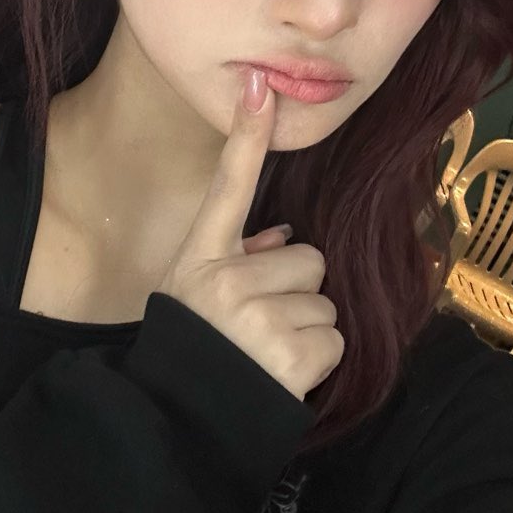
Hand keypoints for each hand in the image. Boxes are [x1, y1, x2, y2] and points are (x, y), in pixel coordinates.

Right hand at [156, 70, 343, 400]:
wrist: (179, 425)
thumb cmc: (190, 353)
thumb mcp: (194, 298)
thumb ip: (238, 260)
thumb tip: (281, 238)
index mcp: (202, 258)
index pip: (228, 185)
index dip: (245, 136)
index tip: (259, 87)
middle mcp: (228, 280)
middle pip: (308, 257)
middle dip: (295, 290)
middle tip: (260, 325)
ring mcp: (260, 317)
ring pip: (324, 301)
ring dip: (306, 329)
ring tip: (267, 354)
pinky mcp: (291, 355)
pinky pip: (333, 339)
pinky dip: (316, 361)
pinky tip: (282, 375)